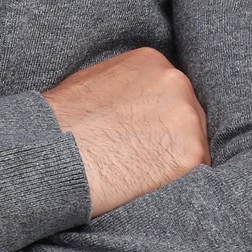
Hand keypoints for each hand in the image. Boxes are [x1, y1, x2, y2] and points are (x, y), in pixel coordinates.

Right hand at [41, 47, 208, 217]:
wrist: (52, 153)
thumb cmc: (61, 123)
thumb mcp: (93, 83)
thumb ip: (126, 88)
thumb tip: (134, 106)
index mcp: (151, 61)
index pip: (171, 94)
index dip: (159, 120)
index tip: (146, 137)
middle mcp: (175, 82)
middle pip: (189, 116)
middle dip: (172, 139)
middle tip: (146, 161)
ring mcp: (186, 117)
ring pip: (196, 145)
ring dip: (177, 163)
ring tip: (144, 178)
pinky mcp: (191, 154)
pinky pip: (199, 175)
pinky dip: (181, 185)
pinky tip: (154, 190)